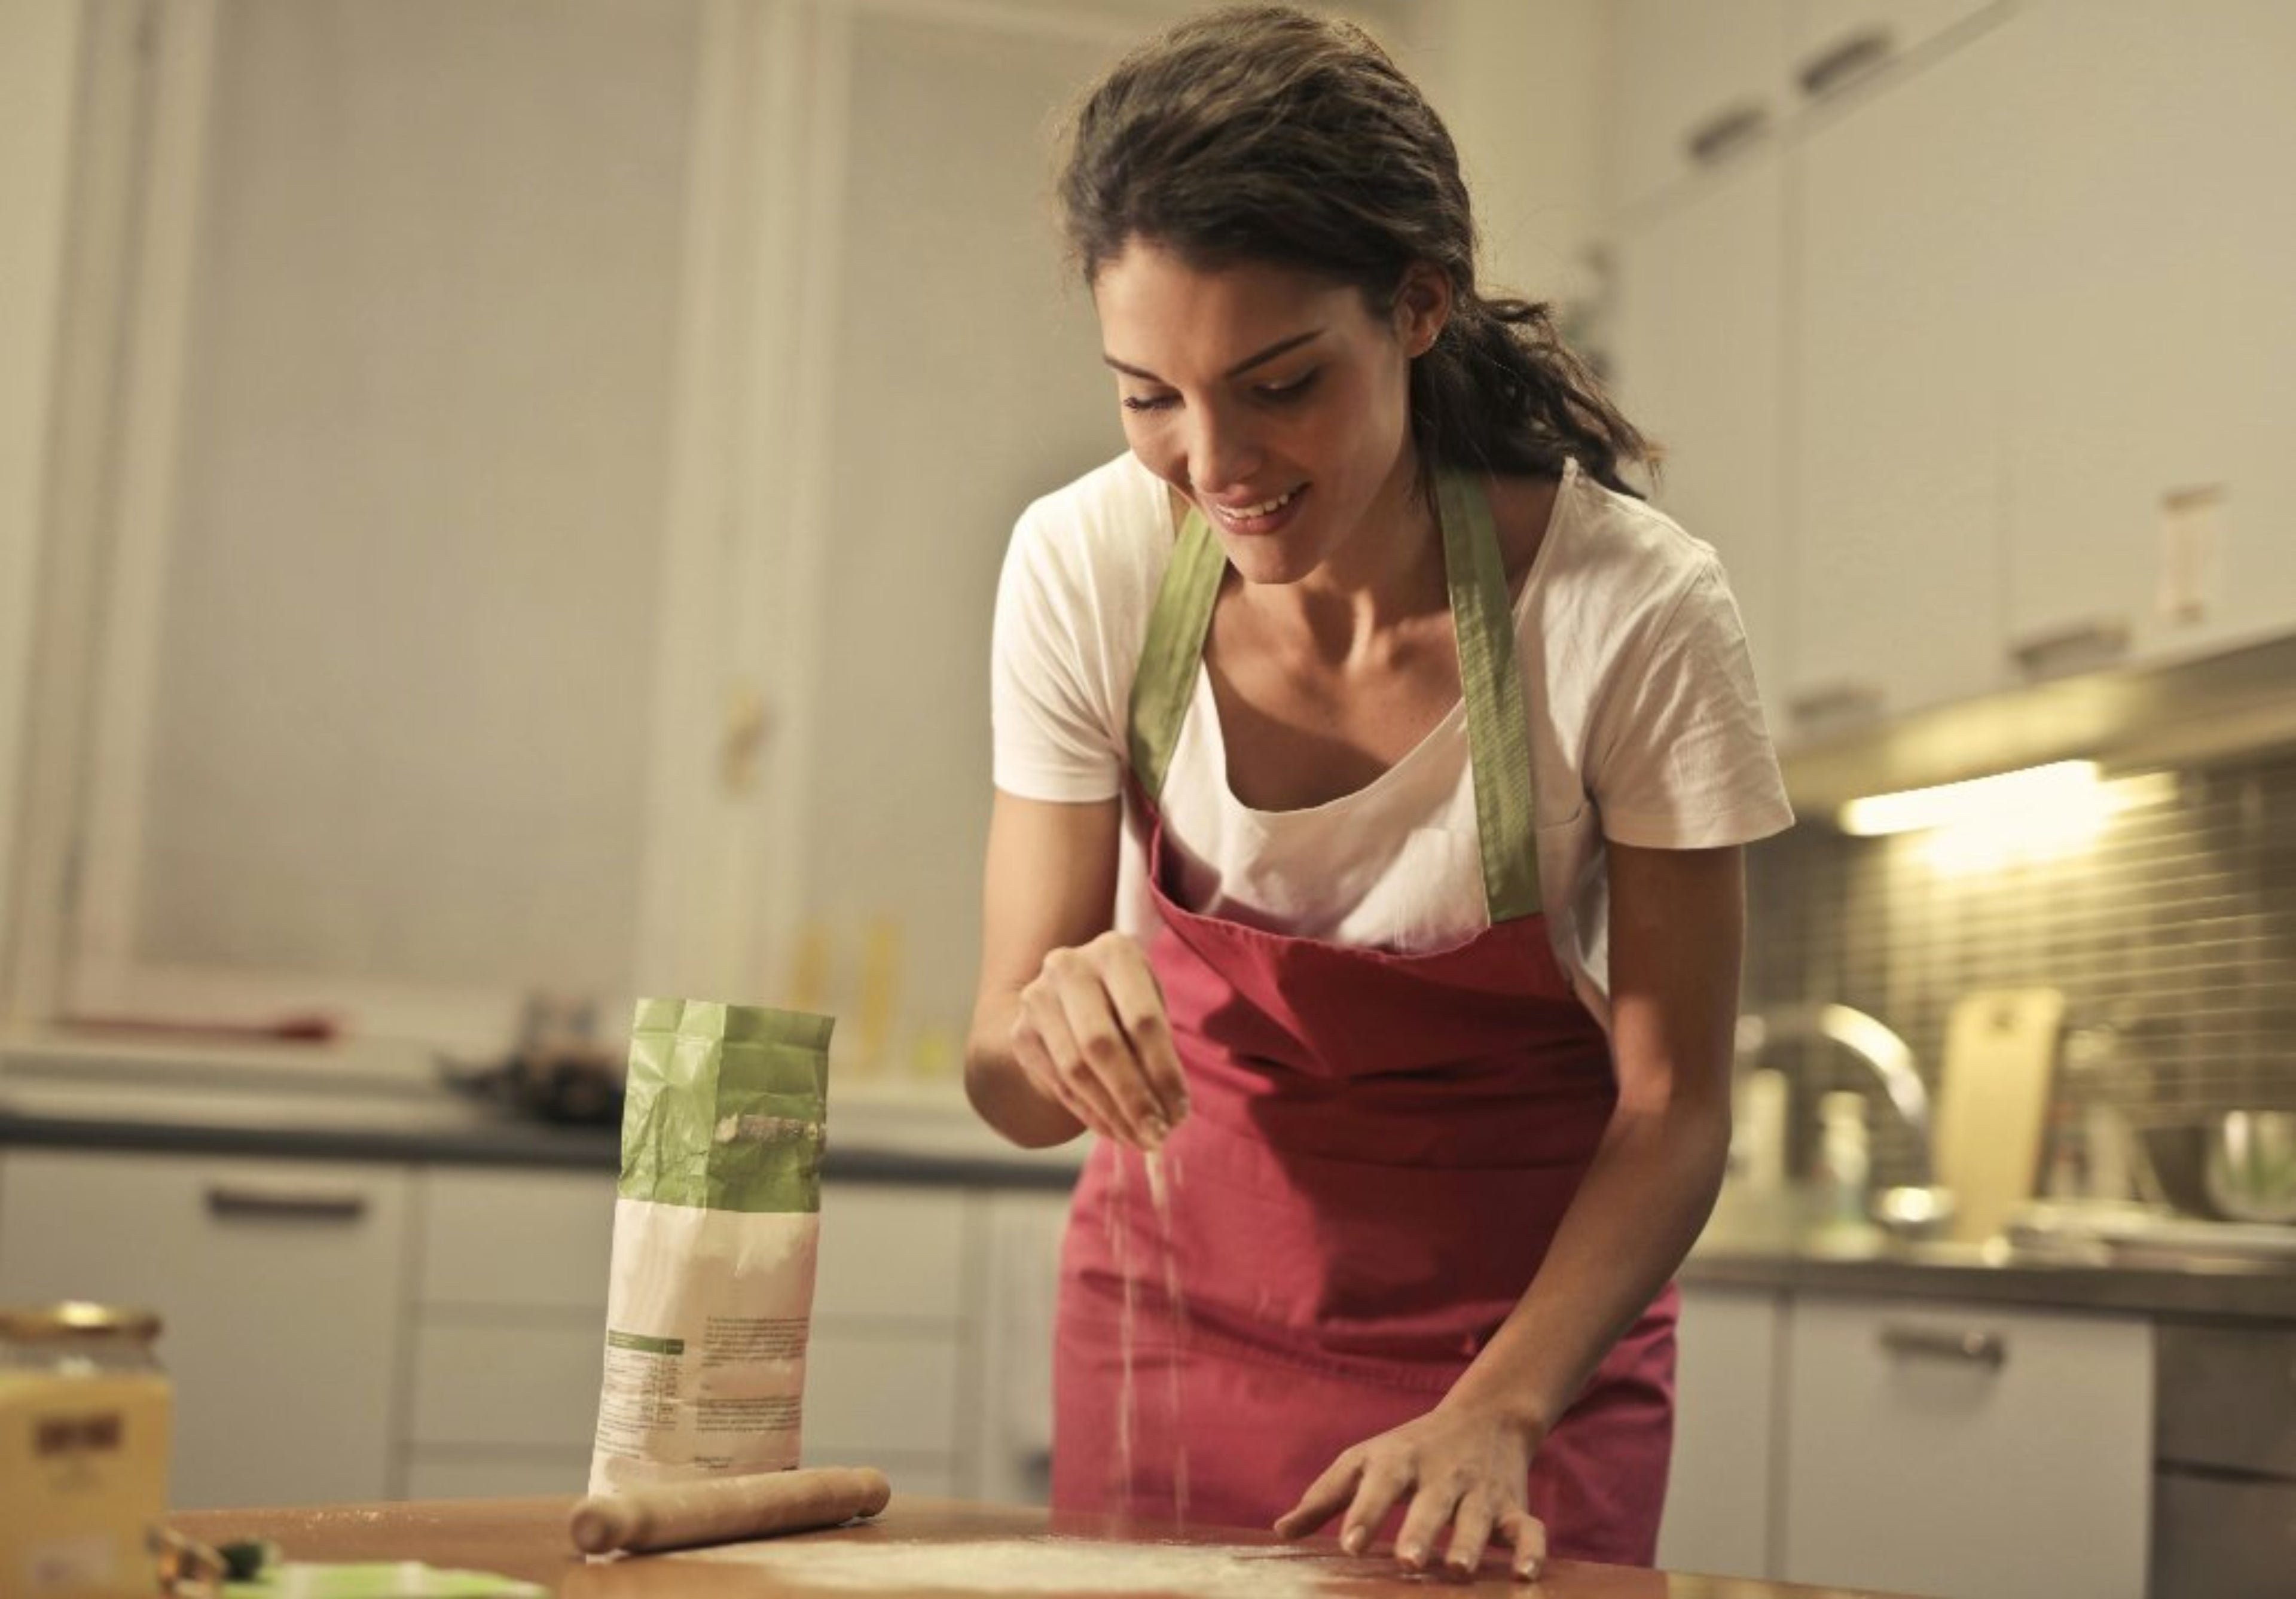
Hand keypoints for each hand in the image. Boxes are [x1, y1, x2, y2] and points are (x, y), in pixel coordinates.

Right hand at [1009, 930, 1186, 1149]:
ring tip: (1139, 1139)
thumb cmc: (1125, 1001)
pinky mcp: (1020, 1032)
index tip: (1180, 1112)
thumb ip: (1159, 1047)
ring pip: (1075, 1070)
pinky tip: (1114, 1130)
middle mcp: (1068, 967)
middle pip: (1102, 1046)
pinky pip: (1058, 1083)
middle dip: (1134, 1098)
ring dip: (1111, 1113)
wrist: (1065, 994)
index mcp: (1114, 951)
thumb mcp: (1149, 1004)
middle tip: (1158, 1134)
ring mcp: (1037, 998)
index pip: (1142, 1020)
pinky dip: (1089, 1113)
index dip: (1163, 1072)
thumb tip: (1171, 1111)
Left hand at [1272, 1399, 1547, 1580]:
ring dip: (1470, 1542)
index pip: (1379, 1484)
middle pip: (1432, 1502)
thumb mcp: (1366, 1460)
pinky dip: (1532, 1550)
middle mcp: (1442, 1473)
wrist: (1487, 1416)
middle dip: (1421, 1530)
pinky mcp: (1514, 1506)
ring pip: (1479, 1516)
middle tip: (1408, 1561)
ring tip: (1458, 1570)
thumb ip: (1326, 1496)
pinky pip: (1529, 1528)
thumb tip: (1280, 1531)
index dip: (1364, 1514)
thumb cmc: (1410, 1448)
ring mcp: (1480, 1490)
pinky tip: (1526, 1574)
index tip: (1349, 1545)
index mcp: (1400, 1459)